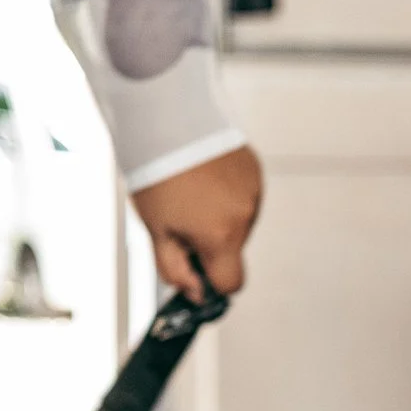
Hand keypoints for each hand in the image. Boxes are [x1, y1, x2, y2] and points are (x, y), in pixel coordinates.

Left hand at [131, 145, 262, 299]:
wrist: (165, 118)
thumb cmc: (156, 173)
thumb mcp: (156, 232)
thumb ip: (175, 270)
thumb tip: (194, 292)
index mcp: (220, 236)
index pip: (232, 284)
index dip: (212, 283)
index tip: (195, 272)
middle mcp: (244, 216)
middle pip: (233, 251)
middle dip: (210, 244)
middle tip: (180, 220)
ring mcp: (253, 191)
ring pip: (239, 224)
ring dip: (219, 218)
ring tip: (191, 192)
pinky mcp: (254, 170)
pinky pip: (244, 197)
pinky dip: (227, 195)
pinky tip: (205, 178)